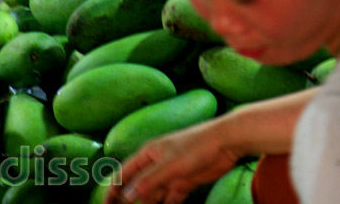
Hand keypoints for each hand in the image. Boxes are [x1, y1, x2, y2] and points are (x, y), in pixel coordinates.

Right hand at [104, 120, 241, 203]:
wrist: (225, 141)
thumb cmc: (196, 146)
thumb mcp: (169, 165)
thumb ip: (148, 181)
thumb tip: (127, 196)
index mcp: (148, 154)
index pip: (124, 173)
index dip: (114, 189)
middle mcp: (157, 163)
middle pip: (137, 185)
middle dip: (128, 200)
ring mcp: (171, 173)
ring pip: (153, 194)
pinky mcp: (185, 181)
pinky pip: (171, 198)